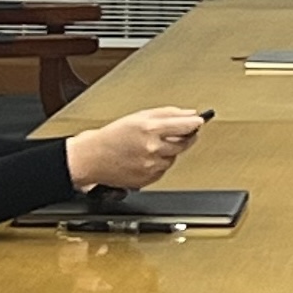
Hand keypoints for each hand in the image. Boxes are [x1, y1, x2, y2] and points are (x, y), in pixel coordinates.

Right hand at [65, 107, 204, 190]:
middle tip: (180, 132)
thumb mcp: (138, 116)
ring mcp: (151, 165)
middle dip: (186, 136)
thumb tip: (189, 114)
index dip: (195, 123)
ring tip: (150, 145)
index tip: (200, 121)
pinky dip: (159, 162)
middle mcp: (152, 148)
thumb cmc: (111, 136)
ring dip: (169, 150)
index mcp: (150, 129)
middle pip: (185, 143)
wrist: (92, 158)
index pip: (185, 126)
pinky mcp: (149, 179)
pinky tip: (145, 157)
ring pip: (174, 157)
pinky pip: (164, 169)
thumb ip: (167, 113)